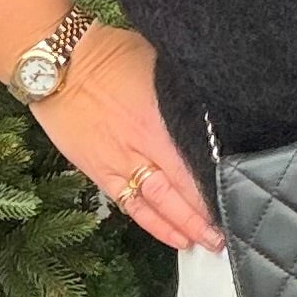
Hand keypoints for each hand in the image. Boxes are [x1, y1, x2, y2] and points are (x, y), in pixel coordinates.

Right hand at [26, 25, 222, 254]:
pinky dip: (152, 224)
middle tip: (226, 236)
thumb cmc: (110, 53)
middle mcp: (141, 148)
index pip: (192, 165)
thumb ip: (181, 92)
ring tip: (206, 243)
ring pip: (156, 205)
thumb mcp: (157, 64)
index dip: (214, 187)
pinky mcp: (99, 171)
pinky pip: (130, 205)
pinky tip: (173, 237)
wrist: (59, 65)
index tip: (238, 200)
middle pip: (178, 192)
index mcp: (158, 121)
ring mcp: (118, 163)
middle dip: (204, 217)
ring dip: (183, 227)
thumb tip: (210, 104)